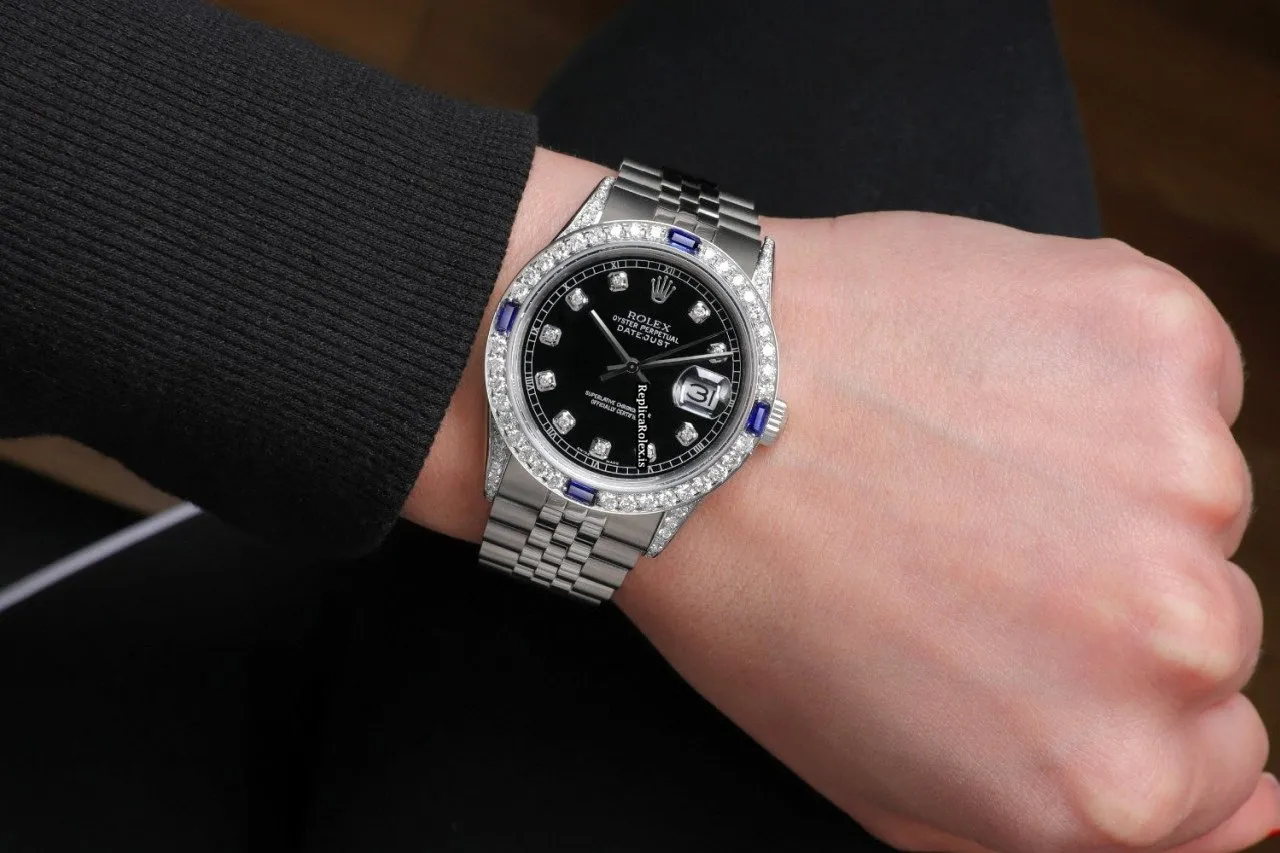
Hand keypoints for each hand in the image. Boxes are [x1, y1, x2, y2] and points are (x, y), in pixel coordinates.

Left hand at [409, 151, 1268, 852]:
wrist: (686, 409)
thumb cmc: (759, 595)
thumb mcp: (889, 776)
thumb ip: (1074, 829)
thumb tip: (1256, 807)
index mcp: (1112, 777)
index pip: (1212, 752)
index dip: (1100, 682)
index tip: (1020, 630)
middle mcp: (1173, 638)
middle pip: (1206, 620)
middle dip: (1100, 581)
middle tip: (960, 532)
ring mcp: (1178, 475)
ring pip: (1190, 488)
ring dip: (1098, 468)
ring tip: (952, 446)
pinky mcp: (1157, 335)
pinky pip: (1177, 370)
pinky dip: (1096, 367)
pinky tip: (976, 373)